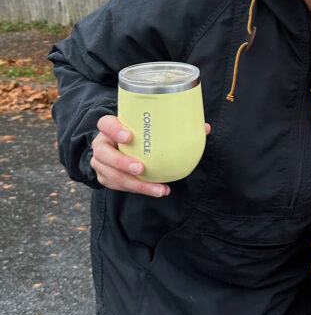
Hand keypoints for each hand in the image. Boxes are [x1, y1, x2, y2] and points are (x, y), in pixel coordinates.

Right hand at [90, 114, 209, 197]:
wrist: (119, 148)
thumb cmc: (138, 135)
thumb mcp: (148, 128)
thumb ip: (174, 126)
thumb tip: (204, 127)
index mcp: (110, 128)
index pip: (105, 124)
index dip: (114, 129)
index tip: (130, 136)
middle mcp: (102, 144)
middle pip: (104, 153)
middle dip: (121, 162)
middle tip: (141, 168)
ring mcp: (101, 163)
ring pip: (111, 174)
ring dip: (134, 183)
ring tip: (156, 188)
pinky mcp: (105, 177)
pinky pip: (118, 186)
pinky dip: (137, 189)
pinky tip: (156, 191)